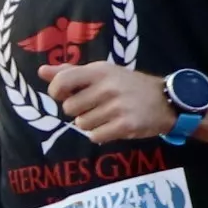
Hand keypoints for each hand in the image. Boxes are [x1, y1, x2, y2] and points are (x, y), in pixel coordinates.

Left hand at [44, 62, 173, 145]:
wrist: (165, 101)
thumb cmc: (127, 85)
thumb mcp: (102, 72)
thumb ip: (70, 72)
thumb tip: (42, 71)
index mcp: (99, 71)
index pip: (61, 83)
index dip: (57, 93)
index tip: (66, 95)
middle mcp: (108, 87)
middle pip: (69, 109)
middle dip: (78, 110)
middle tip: (96, 106)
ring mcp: (117, 107)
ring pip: (81, 125)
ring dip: (91, 124)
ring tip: (108, 115)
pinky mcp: (126, 125)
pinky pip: (94, 137)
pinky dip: (100, 135)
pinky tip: (113, 126)